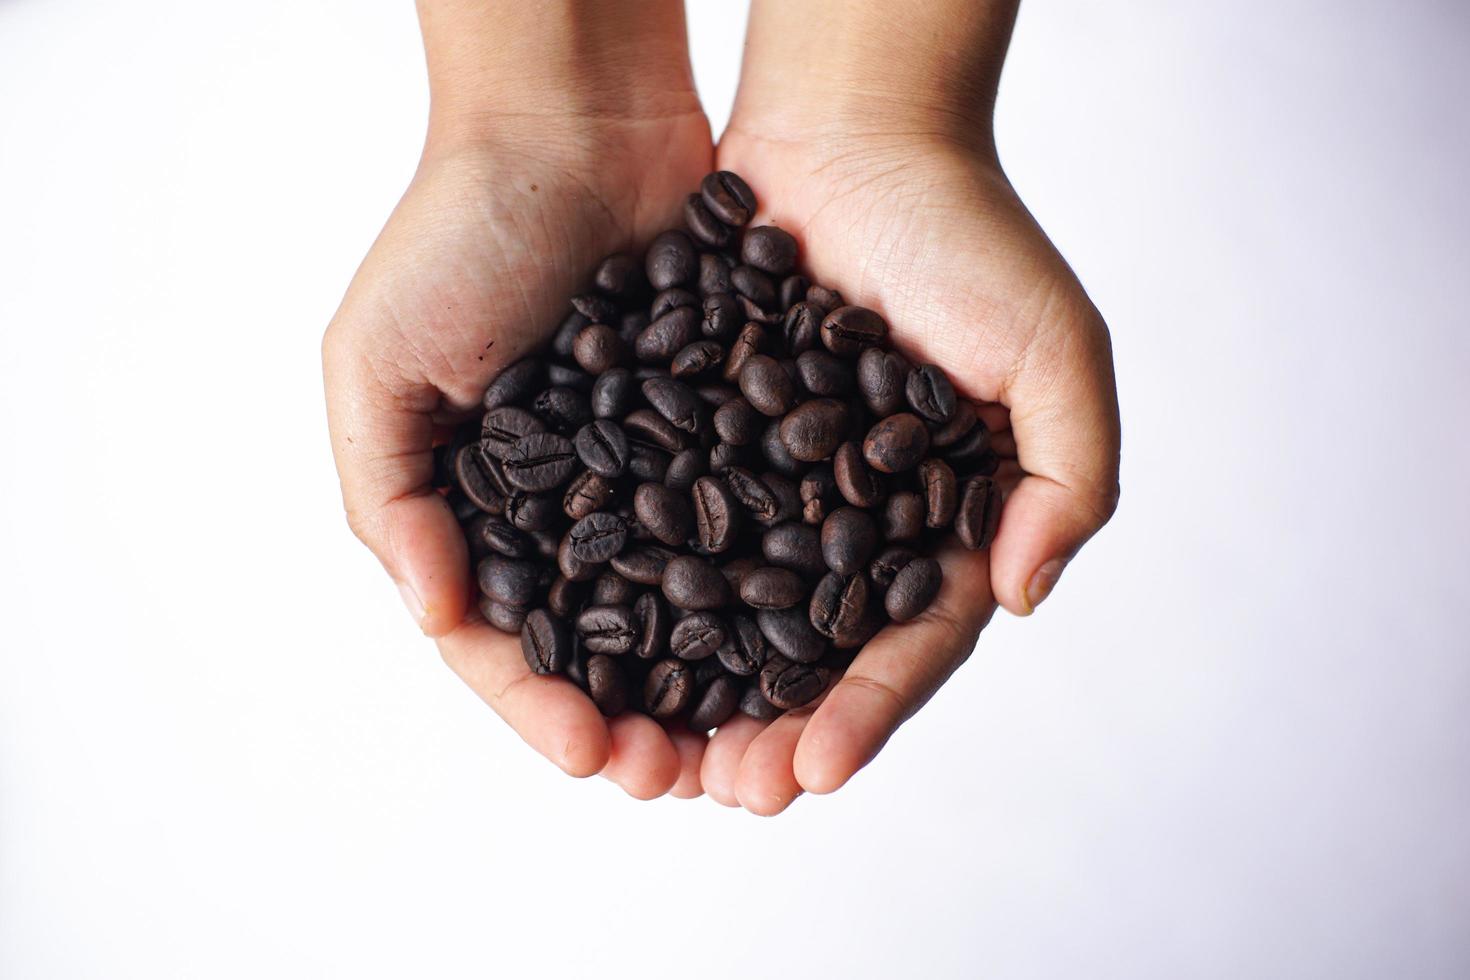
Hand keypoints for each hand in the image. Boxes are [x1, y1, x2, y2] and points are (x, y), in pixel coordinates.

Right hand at [323, 1, 715, 798]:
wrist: (573, 124)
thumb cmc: (456, 235)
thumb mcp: (374, 360)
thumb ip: (387, 493)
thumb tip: (437, 615)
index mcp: (472, 509)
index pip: (504, 642)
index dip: (541, 709)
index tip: (595, 755)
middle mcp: (562, 507)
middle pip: (601, 645)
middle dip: (637, 721)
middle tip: (684, 778)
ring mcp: (644, 474)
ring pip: (682, 607)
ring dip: (709, 684)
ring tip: (747, 745)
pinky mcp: (721, 430)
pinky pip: (744, 527)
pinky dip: (766, 591)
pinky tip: (800, 645)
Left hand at [700, 1, 1120, 812]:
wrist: (852, 133)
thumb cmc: (967, 233)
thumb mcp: (1054, 349)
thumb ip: (1072, 474)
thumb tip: (1026, 594)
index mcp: (946, 520)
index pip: (910, 642)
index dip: (869, 712)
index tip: (818, 770)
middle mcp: (856, 521)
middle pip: (813, 654)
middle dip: (775, 731)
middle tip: (729, 792)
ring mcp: (776, 487)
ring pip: (732, 615)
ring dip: (699, 693)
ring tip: (657, 759)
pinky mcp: (703, 443)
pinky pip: (669, 531)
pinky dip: (639, 596)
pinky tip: (602, 652)